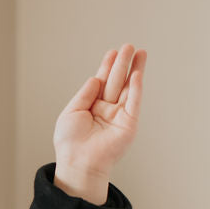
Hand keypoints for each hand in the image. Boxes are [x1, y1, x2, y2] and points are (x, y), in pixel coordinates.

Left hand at [52, 46, 146, 202]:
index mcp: (91, 106)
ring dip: (134, 70)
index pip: (101, 82)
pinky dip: (136, 88)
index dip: (107, 66)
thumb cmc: (70, 142)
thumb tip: (95, 77)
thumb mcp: (71, 112)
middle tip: (129, 46)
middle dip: (122, 63)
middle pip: (116, 81)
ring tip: (139, 52)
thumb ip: (84, 94)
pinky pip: (134, 102)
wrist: (79, 162)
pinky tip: (137, 73)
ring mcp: (119, 116)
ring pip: (127, 88)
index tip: (112, 52)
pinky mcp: (129, 124)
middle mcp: (106, 110)